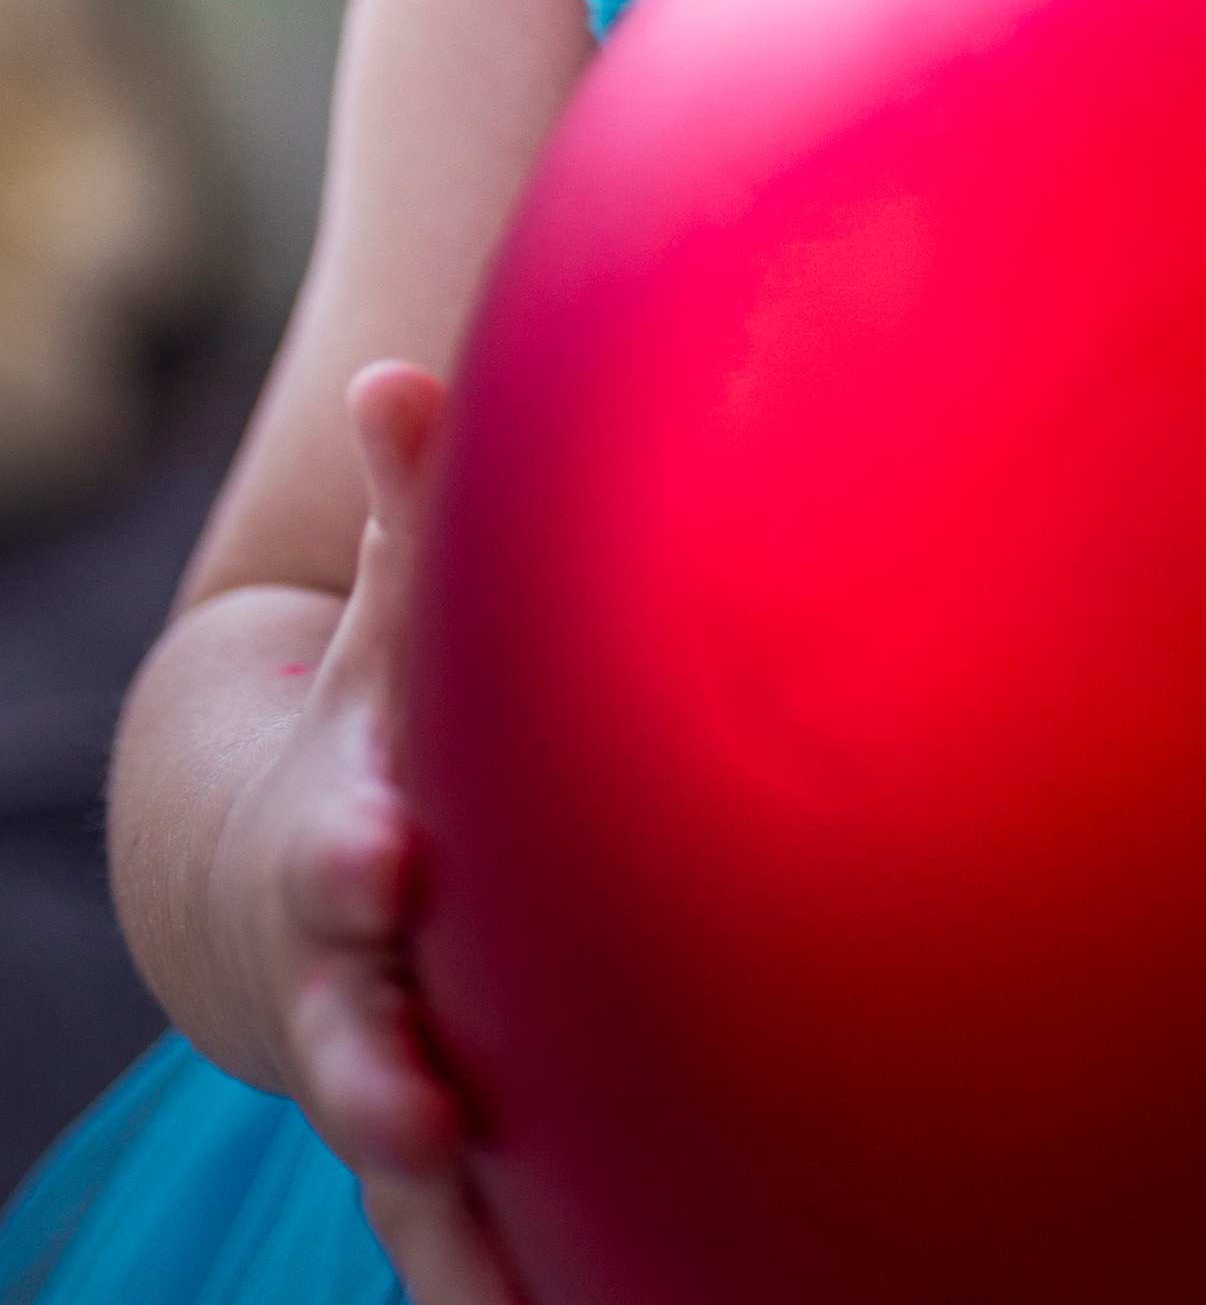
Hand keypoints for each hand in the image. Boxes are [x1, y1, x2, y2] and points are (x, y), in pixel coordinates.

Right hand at [216, 362, 524, 1304]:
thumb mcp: (394, 622)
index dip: (359, 855)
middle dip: (381, 1070)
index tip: (387, 849)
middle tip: (418, 1105)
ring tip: (503, 1301)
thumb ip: (412, 512)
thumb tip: (401, 376)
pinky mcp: (452, 1160)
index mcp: (350, 847)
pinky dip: (507, 1293)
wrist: (315, 874)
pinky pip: (472, 1246)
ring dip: (451, 1232)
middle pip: (356, 1038)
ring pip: (411, 1180)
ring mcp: (395, 1083)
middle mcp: (359, 986)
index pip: (341, 856)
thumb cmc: (393, 723)